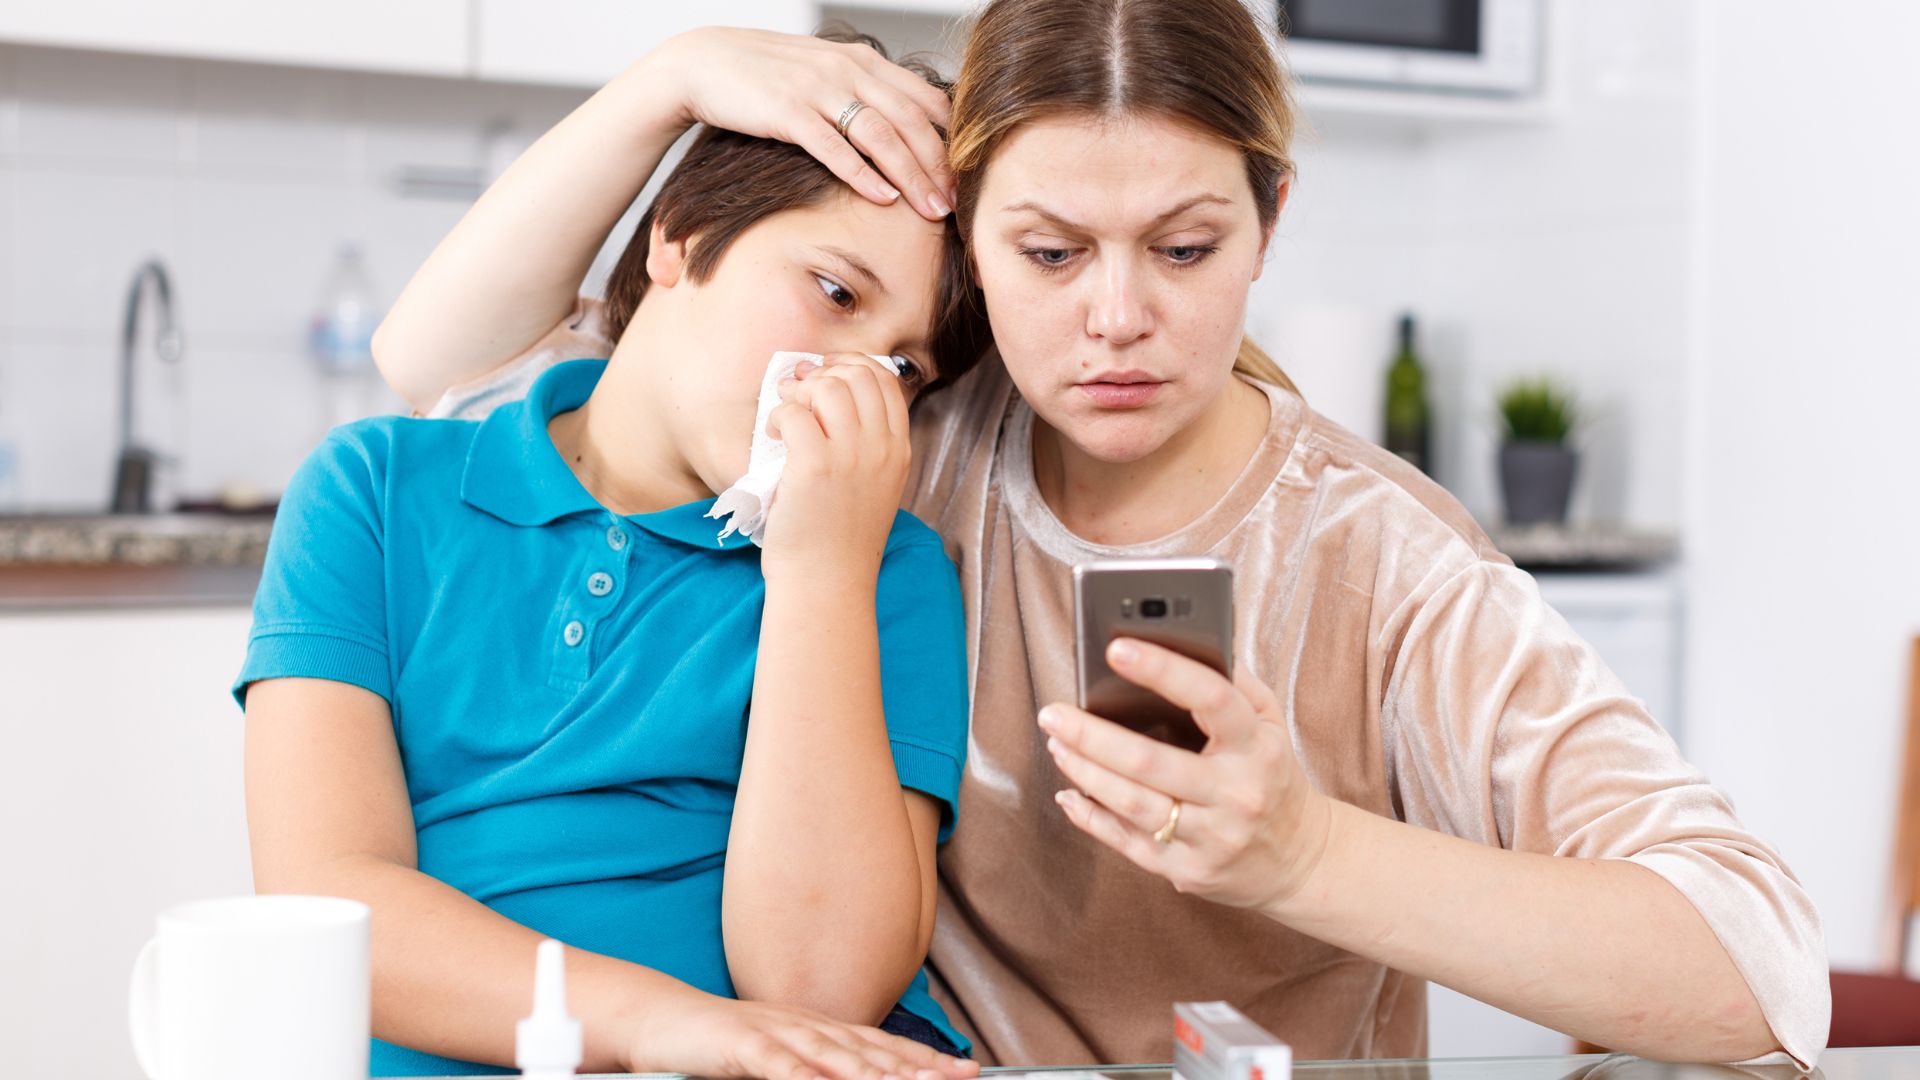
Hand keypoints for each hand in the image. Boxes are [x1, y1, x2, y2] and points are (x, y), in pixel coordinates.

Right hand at [631, 993, 978, 1079]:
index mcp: (818, 1028)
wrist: (661, 1017)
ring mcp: (775, 1033)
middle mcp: (806, 1025)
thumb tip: (855, 1077)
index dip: (925, 1060)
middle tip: (955, 1079)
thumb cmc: (722, 1044)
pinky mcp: (741, 1046)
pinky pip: (779, 1064)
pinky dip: (804, 1075)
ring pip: (833, 1056)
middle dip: (915, 1068)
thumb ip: (817, 1068)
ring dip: (873, 1073)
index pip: (882, 1045)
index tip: (966, 1071)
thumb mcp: (780, 1054)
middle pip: (869, 1051)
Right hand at [637, 27, 956, 219]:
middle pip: (910, 121)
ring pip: (881, 135)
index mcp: (861, 60)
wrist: (703, 62)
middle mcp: (846, 70)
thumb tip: (898, 129)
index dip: (950, 139)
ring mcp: (818, 89)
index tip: (965, 176)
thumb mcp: (823, 73)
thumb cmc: (765, 75)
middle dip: (938, 166)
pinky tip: (884, 199)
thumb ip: (861, 93)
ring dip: (911, 175)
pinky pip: (835, 147)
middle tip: (955, 205)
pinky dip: (863, 175)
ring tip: (931, 209)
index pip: (923, 98)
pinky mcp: (788, 111)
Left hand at [761, 355, 911, 576]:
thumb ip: (868, 446)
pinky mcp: (815, 466)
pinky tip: (774, 436)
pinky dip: (779, 417)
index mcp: (898, 451)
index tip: (826, 376)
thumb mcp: (874, 487)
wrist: (826, 582)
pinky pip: (794, 414)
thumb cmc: (839, 539)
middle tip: (798, 391)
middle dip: (823, 375)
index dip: (852, 366)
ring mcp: (850, 456)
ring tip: (785, 414)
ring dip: (799, 393)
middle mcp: (880, 448)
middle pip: (857, 376)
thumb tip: (833, 397)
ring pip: (828, 388)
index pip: (885, 381)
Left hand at [1038, 638, 1333, 911]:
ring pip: (1133, 804)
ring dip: (1084, 772)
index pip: (1211, 698)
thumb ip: (1234, 680)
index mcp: (1258, 747)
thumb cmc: (1272, 775)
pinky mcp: (1190, 870)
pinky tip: (1068, 794)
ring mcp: (1213, 837)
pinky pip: (1128, 843)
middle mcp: (1237, 793)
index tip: (1115, 648)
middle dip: (1091, 735)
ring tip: (1057, 744)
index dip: (1163, 670)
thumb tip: (1179, 638)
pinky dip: (1090, 817)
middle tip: (1052, 712)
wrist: (1302, 860)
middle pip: (1151, 762)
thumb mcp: (1270, 723)